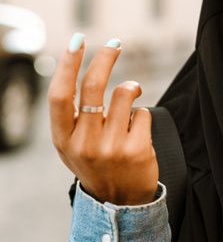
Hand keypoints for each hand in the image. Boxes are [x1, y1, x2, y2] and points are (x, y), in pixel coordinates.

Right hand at [48, 34, 158, 205]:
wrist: (121, 201)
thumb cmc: (96, 163)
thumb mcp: (73, 145)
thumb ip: (73, 115)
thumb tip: (78, 64)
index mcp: (64, 139)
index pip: (60, 95)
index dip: (67, 65)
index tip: (77, 40)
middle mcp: (84, 143)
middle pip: (94, 86)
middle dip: (105, 57)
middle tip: (115, 43)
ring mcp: (111, 147)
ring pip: (124, 94)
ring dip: (132, 89)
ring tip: (132, 99)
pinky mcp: (137, 150)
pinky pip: (143, 113)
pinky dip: (142, 114)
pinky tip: (139, 131)